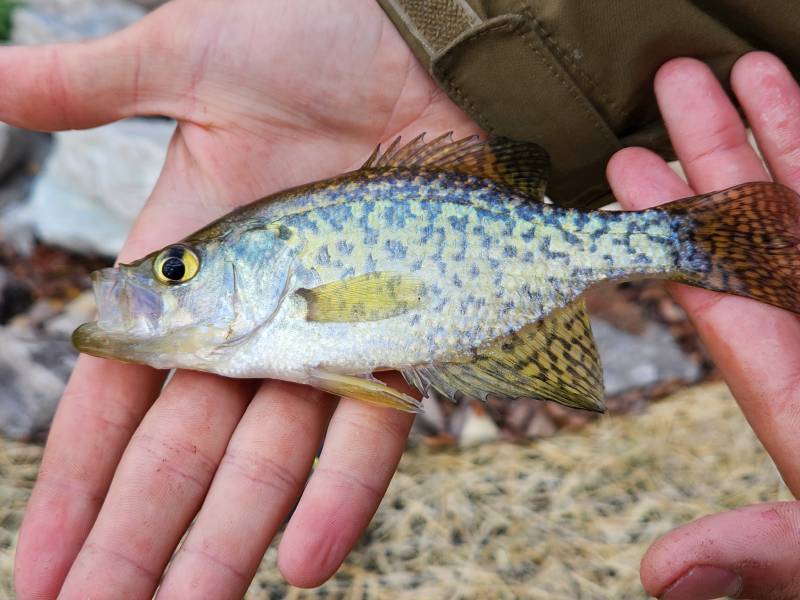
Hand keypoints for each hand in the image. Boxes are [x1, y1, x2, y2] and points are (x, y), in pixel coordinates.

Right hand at [5, 1, 477, 596]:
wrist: (429, 38)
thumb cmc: (316, 33)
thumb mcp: (187, 60)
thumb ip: (87, 90)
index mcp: (186, 267)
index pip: (115, 397)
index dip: (78, 481)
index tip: (43, 566)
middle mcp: (252, 316)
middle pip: (182, 452)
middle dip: (137, 538)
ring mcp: (327, 334)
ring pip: (267, 462)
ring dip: (222, 543)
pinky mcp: (402, 337)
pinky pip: (366, 432)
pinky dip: (336, 496)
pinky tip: (299, 566)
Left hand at [607, 52, 799, 599]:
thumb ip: (758, 553)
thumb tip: (657, 581)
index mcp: (790, 381)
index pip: (712, 289)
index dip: (668, 228)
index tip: (625, 169)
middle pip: (750, 224)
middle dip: (711, 151)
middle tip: (668, 82)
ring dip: (774, 129)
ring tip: (734, 67)